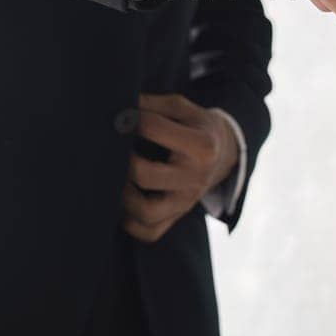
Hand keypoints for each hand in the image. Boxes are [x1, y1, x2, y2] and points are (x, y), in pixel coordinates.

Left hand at [121, 93, 237, 242]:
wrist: (224, 154)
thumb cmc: (195, 126)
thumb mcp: (183, 108)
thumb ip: (153, 104)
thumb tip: (119, 107)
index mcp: (201, 145)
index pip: (154, 129)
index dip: (131, 118)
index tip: (121, 115)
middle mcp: (195, 177)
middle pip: (146, 174)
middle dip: (122, 160)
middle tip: (111, 150)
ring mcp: (186, 201)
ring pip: (146, 212)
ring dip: (122, 197)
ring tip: (114, 180)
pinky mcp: (178, 216)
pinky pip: (149, 231)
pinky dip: (130, 222)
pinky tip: (123, 202)